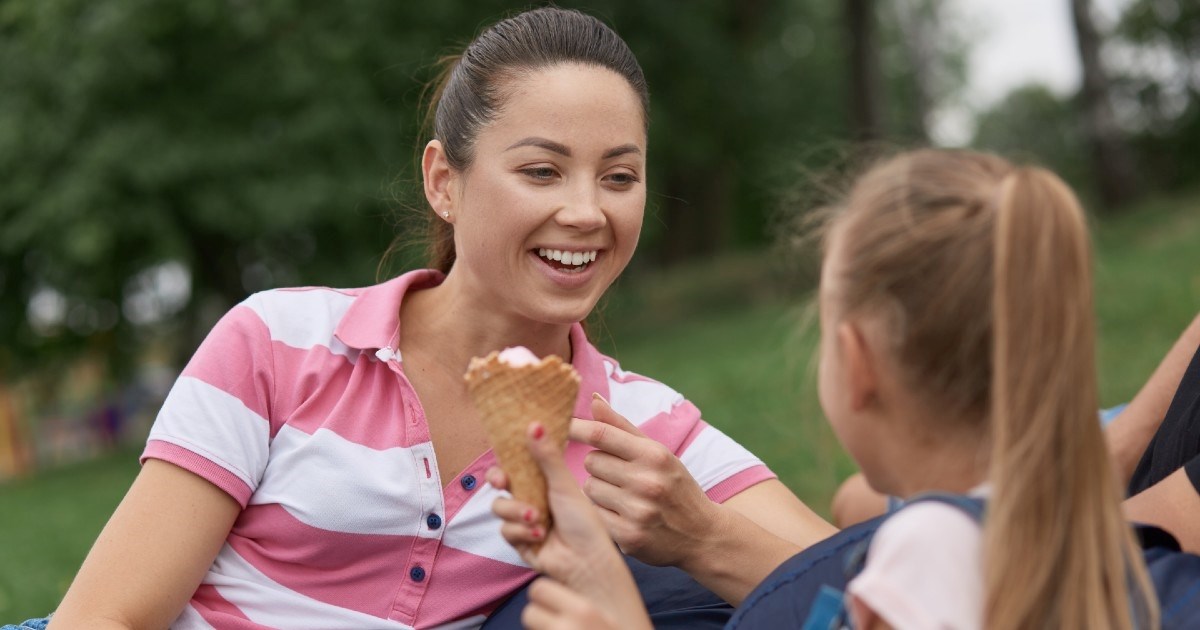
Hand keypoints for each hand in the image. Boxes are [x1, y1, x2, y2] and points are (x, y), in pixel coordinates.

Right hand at [489, 421, 650, 629]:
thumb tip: (533, 424)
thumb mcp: (564, 485)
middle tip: (503, 481)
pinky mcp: (520, 541)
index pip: (516, 465)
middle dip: (498, 482)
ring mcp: (524, 521)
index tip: (505, 454)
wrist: (587, 562)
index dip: (505, 459)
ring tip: (537, 518)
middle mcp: (532, 498)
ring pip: (500, 508)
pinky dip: (521, 532)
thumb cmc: (584, 522)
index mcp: (544, 482)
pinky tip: (539, 535)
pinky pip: (506, 530)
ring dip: (516, 511)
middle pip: (501, 485)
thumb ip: (547, 457)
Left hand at [570, 394, 720, 566]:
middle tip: (618, 475)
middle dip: (598, 466)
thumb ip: (622, 427)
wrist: (702, 536)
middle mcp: (646, 481)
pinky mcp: (628, 536)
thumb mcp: (657, 453)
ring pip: (588, 488)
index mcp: (654, 455)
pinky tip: (621, 515)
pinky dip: (601, 514)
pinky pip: (594, 514)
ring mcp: (637, 510)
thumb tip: (593, 400)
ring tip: (621, 496)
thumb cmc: (675, 487)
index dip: (576, 428)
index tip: (560, 425)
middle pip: (591, 461)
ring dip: (597, 490)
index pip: (602, 434)